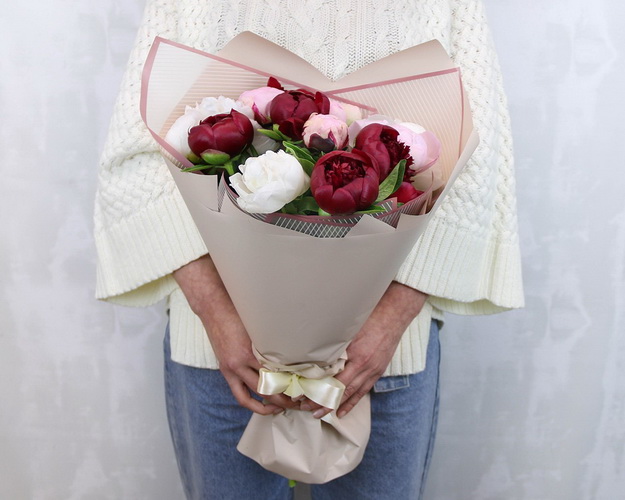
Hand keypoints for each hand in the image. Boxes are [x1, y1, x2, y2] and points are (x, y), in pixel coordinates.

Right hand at [173, 255, 297, 414]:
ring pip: (254, 394)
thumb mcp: (258, 325)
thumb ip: (271, 340)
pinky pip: (239, 394)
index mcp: (251, 350)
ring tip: (284, 407)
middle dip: (284, 397)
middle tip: (299, 400)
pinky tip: (264, 407)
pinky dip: (252, 403)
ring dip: (270, 404)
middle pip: (266, 387)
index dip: (290, 383)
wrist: (214, 308)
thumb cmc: (238, 312)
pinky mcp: (226, 371)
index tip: (304, 386)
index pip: (275, 373)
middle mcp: (240, 362)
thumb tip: (293, 351)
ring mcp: (232, 368)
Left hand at [302, 282, 427, 418]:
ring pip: (351, 394)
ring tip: (319, 414)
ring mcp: (372, 371)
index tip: (303, 394)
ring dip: (334, 405)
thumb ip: (336, 343)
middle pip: (340, 390)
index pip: (333, 379)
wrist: (393, 317)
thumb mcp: (350, 329)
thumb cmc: (370, 319)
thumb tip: (316, 353)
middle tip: (306, 409)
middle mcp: (364, 366)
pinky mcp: (377, 372)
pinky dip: (351, 403)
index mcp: (355, 355)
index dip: (318, 388)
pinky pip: (363, 392)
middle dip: (322, 401)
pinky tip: (341, 412)